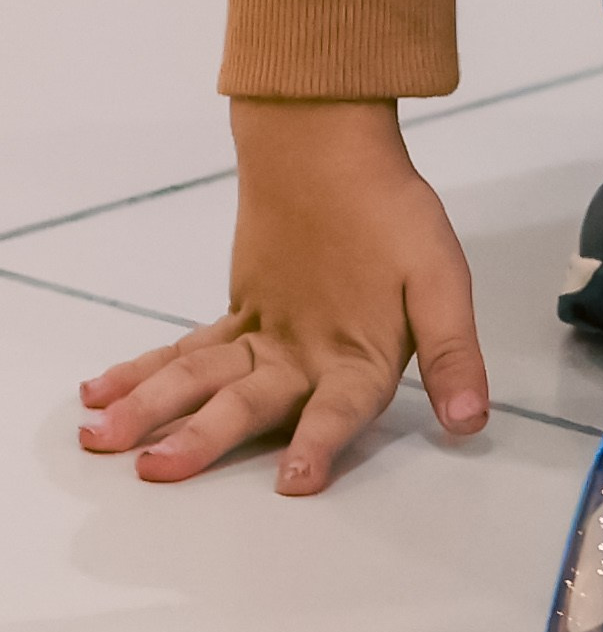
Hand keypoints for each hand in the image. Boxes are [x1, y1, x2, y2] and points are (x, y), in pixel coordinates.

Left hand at [78, 99, 487, 492]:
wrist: (335, 150)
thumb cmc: (393, 210)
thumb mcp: (439, 272)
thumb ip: (452, 348)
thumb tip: (472, 416)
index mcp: (366, 362)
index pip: (342, 412)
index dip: (321, 443)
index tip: (295, 481)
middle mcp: (312, 367)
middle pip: (252, 409)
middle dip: (202, 438)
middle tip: (155, 466)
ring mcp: (268, 348)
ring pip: (206, 387)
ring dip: (155, 411)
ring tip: (103, 437)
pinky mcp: (238, 325)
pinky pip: (185, 355)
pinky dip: (144, 372)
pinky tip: (100, 393)